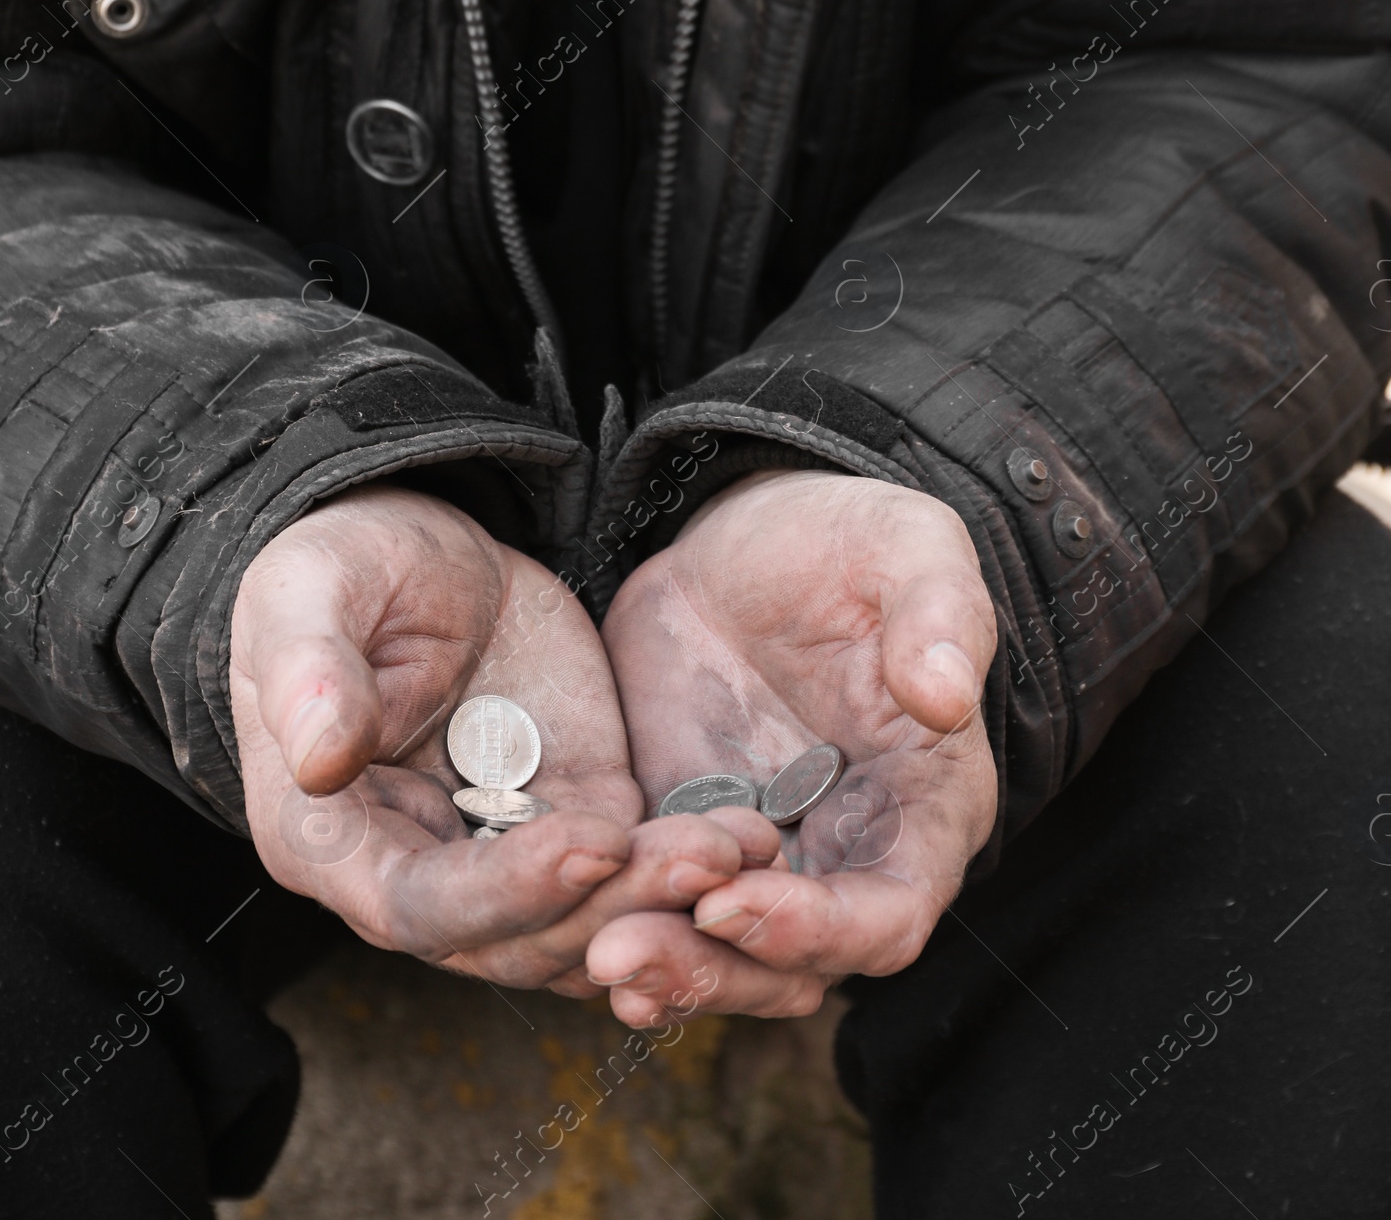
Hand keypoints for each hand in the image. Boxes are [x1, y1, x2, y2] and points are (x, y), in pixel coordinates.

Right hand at [230, 485, 778, 991]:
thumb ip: (309, 673)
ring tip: (746, 846)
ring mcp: (505, 853)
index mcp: (334, 843)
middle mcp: (419, 874)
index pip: (421, 909)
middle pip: (520, 938)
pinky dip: (688, 867)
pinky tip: (755, 837)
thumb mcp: (308, 593)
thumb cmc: (338, 571)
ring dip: (666, 898)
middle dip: (615, 906)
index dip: (506, 891)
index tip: (588, 841)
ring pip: (588, 921)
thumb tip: (319, 756)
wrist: (416, 548)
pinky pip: (632, 870)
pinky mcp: (576, 814)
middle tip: (704, 858)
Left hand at [592, 470, 997, 1024]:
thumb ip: (940, 614)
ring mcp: (764, 859)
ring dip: (666, 970)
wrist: (747, 543)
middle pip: (797, 967)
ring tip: (594, 956)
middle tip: (622, 953)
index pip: (889, 914)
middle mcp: (848, 857)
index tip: (731, 900)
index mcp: (923, 810)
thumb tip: (946, 695)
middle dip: (717, 972)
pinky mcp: (685, 841)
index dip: (816, 927)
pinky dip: (621, 932)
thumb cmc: (850, 542)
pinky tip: (568, 939)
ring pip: (726, 959)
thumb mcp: (907, 546)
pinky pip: (661, 912)